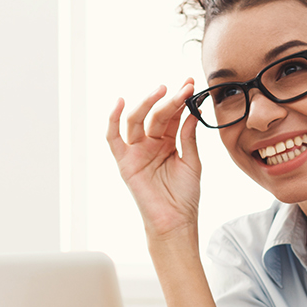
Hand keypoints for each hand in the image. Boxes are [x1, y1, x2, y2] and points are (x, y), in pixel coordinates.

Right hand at [106, 79, 200, 239]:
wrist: (176, 222)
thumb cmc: (184, 196)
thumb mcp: (192, 161)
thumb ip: (188, 136)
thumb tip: (193, 111)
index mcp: (168, 142)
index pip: (173, 115)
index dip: (181, 100)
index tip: (191, 84)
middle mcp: (151, 143)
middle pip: (156, 115)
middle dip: (169, 99)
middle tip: (182, 87)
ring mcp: (137, 151)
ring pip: (137, 120)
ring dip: (147, 103)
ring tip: (162, 90)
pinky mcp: (125, 162)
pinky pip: (114, 138)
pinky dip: (113, 120)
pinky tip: (119, 103)